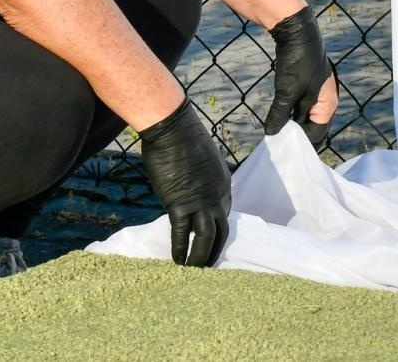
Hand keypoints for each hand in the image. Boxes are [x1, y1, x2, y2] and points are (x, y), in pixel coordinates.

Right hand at [139, 99, 230, 266]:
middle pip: (222, 231)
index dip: (217, 230)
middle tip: (208, 265)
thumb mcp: (202, 158)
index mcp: (224, 184)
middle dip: (216, 250)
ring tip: (194, 270)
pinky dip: (180, 249)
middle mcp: (218, 196)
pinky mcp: (180, 204)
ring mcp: (201, 201)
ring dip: (202, 257)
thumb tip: (191, 185)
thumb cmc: (183, 136)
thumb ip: (201, 176)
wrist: (173, 128)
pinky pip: (182, 233)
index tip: (210, 242)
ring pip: (207, 237)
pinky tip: (176, 260)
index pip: (224, 214)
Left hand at [263, 6, 335, 148]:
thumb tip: (271, 133)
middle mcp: (326, 100)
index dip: (300, 141)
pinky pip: (300, 103)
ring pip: (304, 114)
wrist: (297, 30)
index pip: (316, 134)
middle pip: (312, 125)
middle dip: (296, 132)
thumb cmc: (297, 62)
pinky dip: (290, 110)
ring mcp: (317, 91)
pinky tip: (278, 113)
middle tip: (277, 141)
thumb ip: (280, 115)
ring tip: (276, 129)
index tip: (282, 147)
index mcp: (328, 105)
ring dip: (291, 121)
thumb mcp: (287, 91)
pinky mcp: (307, 83)